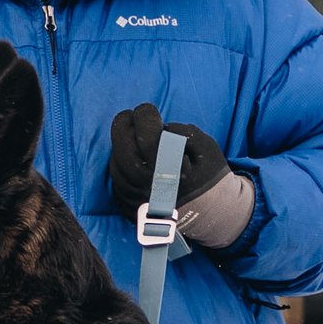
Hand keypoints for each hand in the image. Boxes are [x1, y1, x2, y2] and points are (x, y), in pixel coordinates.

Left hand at [108, 106, 235, 215]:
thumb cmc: (206, 175)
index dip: (144, 117)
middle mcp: (151, 190)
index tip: (148, 110)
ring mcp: (137, 201)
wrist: (207, 213)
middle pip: (123, 152)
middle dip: (123, 126)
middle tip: (131, 115)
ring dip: (121, 144)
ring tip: (133, 134)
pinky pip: (115, 178)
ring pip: (116, 165)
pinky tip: (132, 153)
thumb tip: (160, 127)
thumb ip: (184, 133)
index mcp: (174, 174)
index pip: (148, 139)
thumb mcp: (207, 148)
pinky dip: (120, 161)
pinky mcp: (128, 206)